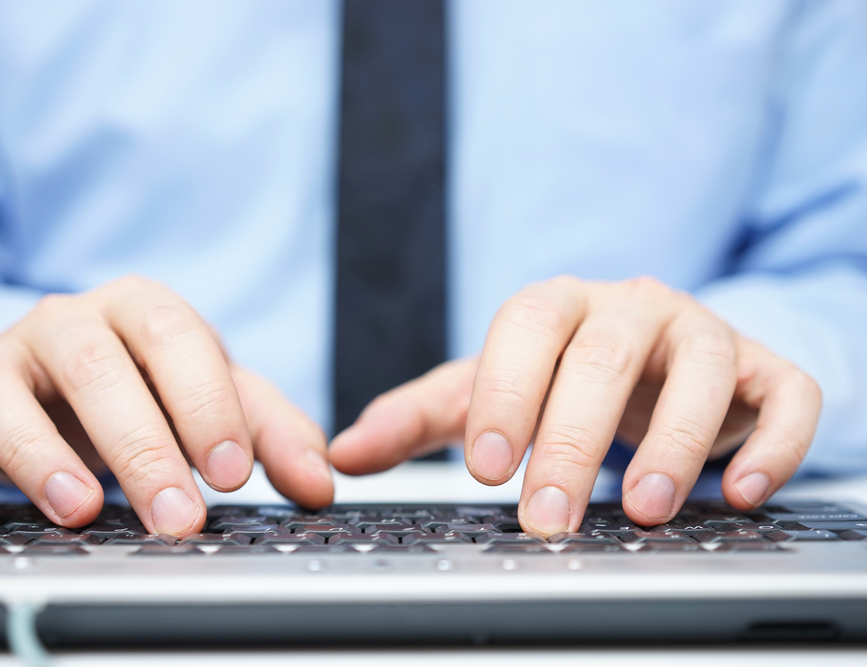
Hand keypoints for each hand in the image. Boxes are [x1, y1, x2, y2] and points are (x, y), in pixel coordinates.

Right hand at [0, 276, 333, 534]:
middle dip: (140, 447)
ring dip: (40, 452)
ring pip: (6, 386)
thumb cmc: (155, 385)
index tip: (230, 473)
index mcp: (145, 309)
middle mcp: (71, 321)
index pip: (177, 340)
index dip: (204, 404)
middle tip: (177, 518)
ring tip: (82, 510)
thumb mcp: (221, 400)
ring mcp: (6, 353)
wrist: (74, 373)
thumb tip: (321, 482)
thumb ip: (274, 435)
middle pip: (98, 368)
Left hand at [330, 276, 819, 534]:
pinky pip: (786, 392)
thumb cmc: (558, 378)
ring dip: (676, 441)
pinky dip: (771, 440)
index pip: (527, 326)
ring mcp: (703, 333)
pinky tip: (738, 493)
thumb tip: (340, 454)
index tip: (488, 469)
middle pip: (605, 356)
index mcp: (558, 306)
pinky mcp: (765, 368)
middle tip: (546, 518)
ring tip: (643, 509)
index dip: (507, 391)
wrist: (651, 361)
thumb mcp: (487, 392)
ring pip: (702, 367)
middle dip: (573, 440)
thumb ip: (416, 419)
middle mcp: (631, 307)